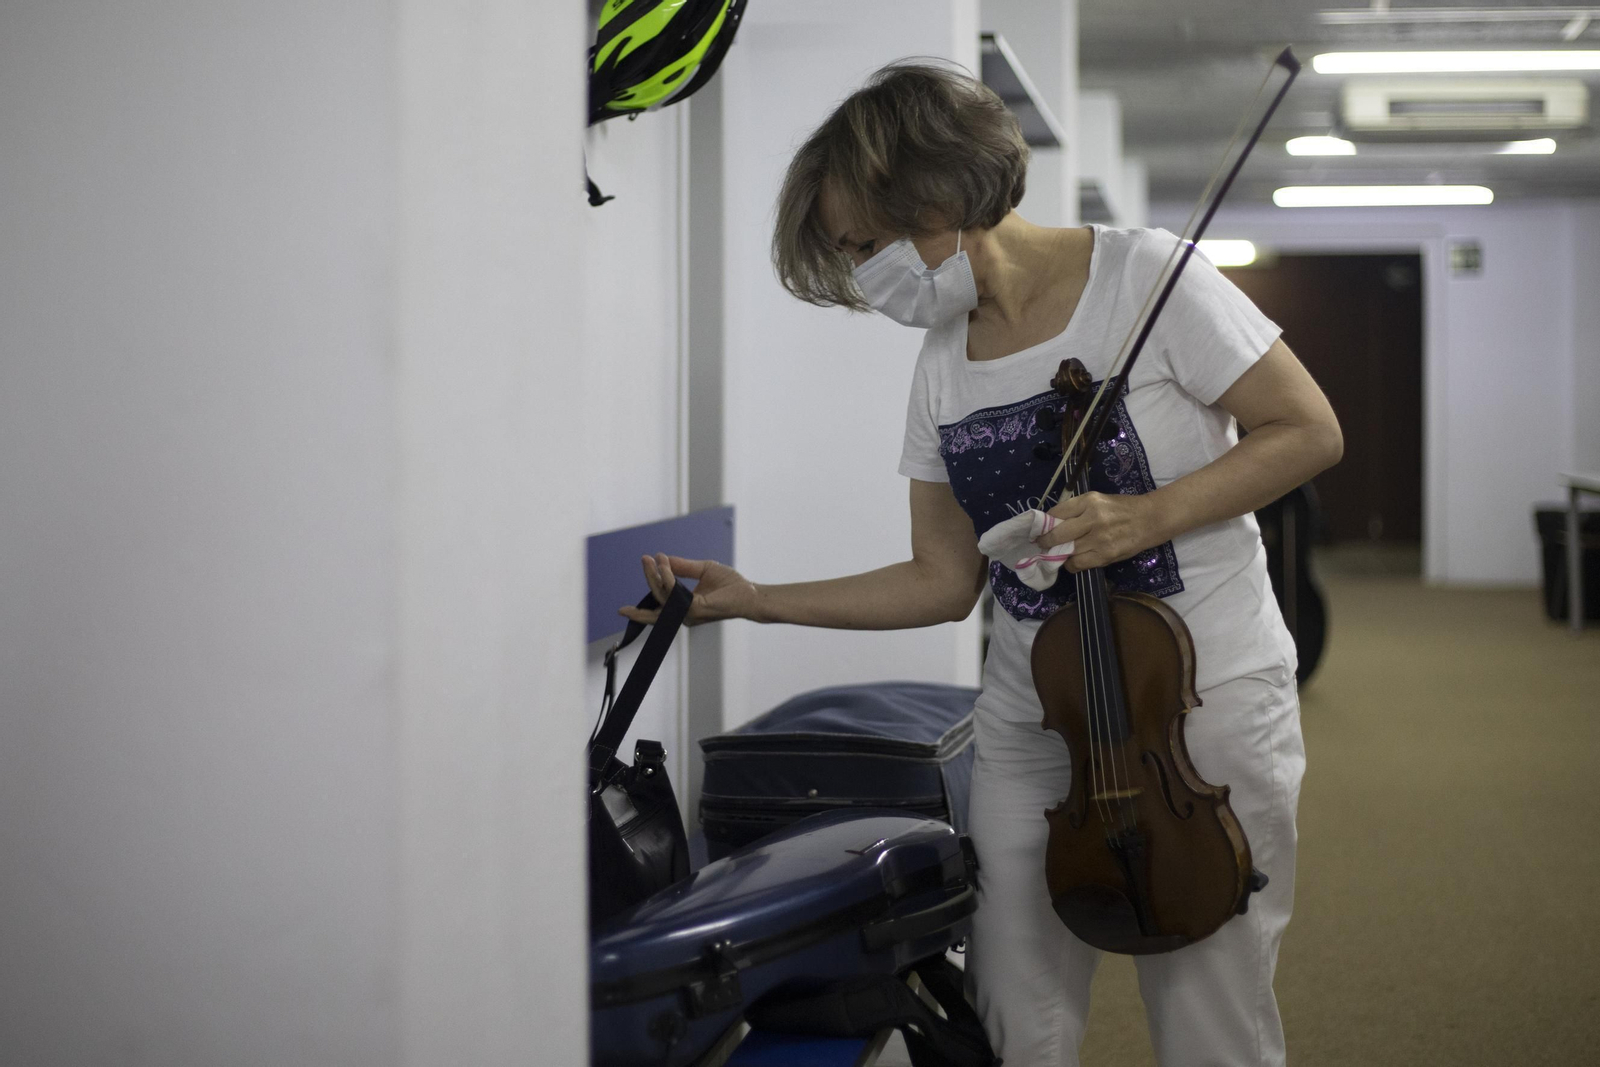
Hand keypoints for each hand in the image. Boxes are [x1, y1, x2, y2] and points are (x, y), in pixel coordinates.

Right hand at [618, 553, 757, 626]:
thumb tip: (663, 559)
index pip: (662, 601)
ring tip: (651, 559)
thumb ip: (682, 566)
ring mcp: (688, 614)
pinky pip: (674, 592)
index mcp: (685, 607)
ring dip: (654, 576)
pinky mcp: (694, 610)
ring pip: (662, 596)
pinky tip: (664, 565)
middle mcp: (684, 614)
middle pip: (656, 601)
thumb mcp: (702, 570)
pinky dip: (667, 577)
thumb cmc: (731, 585)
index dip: (652, 584)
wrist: (749, 593)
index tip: (647, 562)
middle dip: (648, 580)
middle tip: (643, 560)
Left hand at [1037, 492, 1163, 571]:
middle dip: (1045, 542)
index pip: (1056, 513)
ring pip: (1067, 552)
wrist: (1151, 519)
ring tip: (1058, 553)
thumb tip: (1052, 525)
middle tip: (1041, 544)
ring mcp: (1100, 538)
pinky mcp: (1106, 555)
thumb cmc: (1122, 508)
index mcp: (1089, 501)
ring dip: (1059, 554)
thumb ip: (1076, 511)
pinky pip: (1079, 564)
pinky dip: (1072, 564)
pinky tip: (1074, 560)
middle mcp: (1093, 518)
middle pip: (1058, 535)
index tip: (1038, 530)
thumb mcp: (1098, 501)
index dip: (1044, 524)